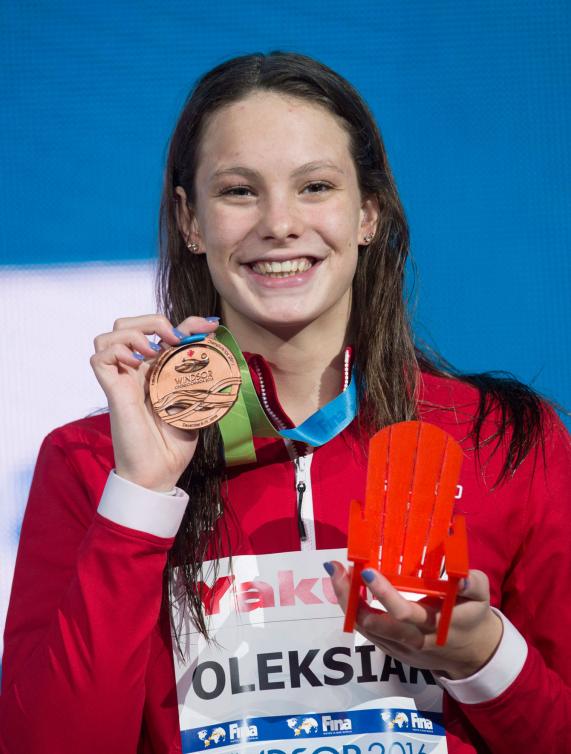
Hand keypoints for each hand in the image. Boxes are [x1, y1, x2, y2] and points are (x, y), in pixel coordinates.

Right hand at [90, 314, 218, 491]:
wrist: (161, 471)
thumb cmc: (175, 442)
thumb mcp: (196, 402)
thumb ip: (199, 375)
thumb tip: (211, 345)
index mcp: (157, 371)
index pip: (163, 332)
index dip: (187, 321)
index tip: (211, 325)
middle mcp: (137, 371)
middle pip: (127, 325)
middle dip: (152, 320)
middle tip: (174, 339)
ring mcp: (123, 379)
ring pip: (109, 336)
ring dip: (133, 333)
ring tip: (152, 351)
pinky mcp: (113, 392)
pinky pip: (99, 358)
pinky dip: (117, 351)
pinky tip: (138, 363)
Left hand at [326, 562, 502, 679]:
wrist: (474, 655)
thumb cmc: (473, 616)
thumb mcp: (482, 596)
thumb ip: (472, 583)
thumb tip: (459, 577)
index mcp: (434, 625)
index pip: (403, 613)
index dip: (383, 593)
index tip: (367, 571)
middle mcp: (413, 640)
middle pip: (373, 624)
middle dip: (350, 597)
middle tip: (336, 568)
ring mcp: (399, 649)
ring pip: (364, 629)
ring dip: (346, 602)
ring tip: (336, 573)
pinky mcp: (392, 651)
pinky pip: (366, 632)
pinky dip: (353, 610)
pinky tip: (347, 588)